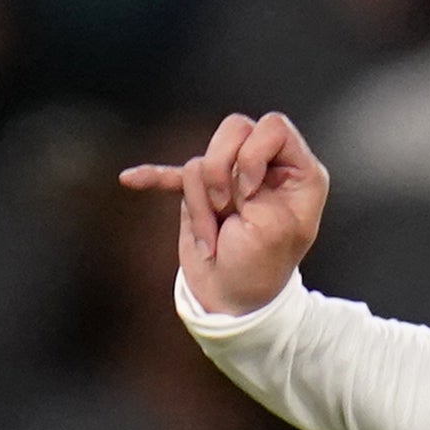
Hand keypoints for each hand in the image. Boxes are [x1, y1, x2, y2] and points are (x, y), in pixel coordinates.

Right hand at [115, 111, 328, 319]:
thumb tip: (215, 162)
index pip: (272, 127)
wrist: (231, 302)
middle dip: (221, 171)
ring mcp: (230, 178)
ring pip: (200, 163)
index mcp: (298, 172)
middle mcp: (265, 167)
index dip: (254, 154)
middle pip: (234, 129)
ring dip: (201, 206)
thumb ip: (253, 182)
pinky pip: (171, 176)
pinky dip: (153, 178)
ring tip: (213, 237)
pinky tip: (131, 179)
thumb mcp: (272, 228)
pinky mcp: (199, 194)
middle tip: (227, 209)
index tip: (250, 193)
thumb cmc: (260, 270)